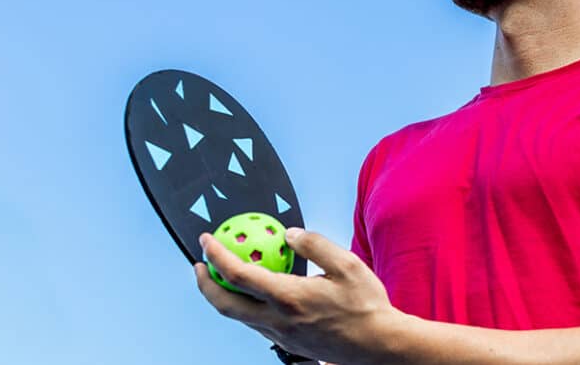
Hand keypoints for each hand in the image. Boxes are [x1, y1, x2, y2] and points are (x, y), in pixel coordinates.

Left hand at [194, 227, 401, 362]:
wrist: (378, 346)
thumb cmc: (367, 306)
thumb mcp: (347, 265)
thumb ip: (315, 244)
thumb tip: (289, 234)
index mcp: (288, 298)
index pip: (238, 275)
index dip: (216, 255)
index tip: (207, 240)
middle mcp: (278, 321)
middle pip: (224, 304)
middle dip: (205, 284)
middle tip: (201, 264)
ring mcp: (281, 336)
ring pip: (239, 317)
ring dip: (225, 296)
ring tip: (225, 276)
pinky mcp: (289, 345)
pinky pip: (257, 324)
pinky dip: (247, 306)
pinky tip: (259, 294)